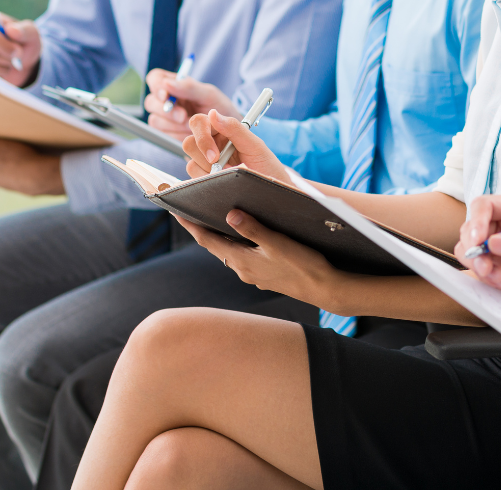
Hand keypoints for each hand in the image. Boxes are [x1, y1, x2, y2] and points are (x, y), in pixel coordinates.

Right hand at [0, 13, 39, 85]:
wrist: (23, 62)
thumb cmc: (25, 44)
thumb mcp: (32, 35)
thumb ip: (24, 30)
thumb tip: (10, 30)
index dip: (5, 46)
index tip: (18, 51)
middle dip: (7, 58)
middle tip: (17, 57)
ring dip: (2, 67)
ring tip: (9, 63)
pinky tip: (1, 70)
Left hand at [0, 130, 63, 195]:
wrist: (42, 176)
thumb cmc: (14, 158)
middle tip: (6, 132)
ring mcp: (3, 181)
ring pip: (2, 160)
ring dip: (7, 152)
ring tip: (20, 144)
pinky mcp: (19, 182)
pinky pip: (16, 168)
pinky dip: (19, 162)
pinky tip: (28, 155)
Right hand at [143, 68, 238, 139]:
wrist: (228, 132)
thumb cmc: (219, 108)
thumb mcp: (209, 94)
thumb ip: (188, 87)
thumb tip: (166, 83)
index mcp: (175, 84)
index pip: (155, 78)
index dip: (156, 87)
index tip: (166, 96)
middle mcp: (167, 100)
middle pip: (150, 102)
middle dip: (168, 111)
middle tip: (184, 117)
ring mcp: (165, 118)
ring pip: (155, 120)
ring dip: (174, 125)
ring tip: (193, 126)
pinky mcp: (167, 134)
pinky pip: (163, 135)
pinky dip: (177, 135)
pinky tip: (189, 134)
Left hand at [174, 208, 343, 305]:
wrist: (325, 289)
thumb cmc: (304, 266)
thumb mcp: (278, 243)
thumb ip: (253, 229)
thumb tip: (229, 214)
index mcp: (242, 261)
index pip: (208, 240)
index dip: (191, 225)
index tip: (176, 211)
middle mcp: (243, 270)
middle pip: (216, 245)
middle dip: (203, 228)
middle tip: (190, 210)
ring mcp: (254, 274)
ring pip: (230, 252)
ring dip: (220, 236)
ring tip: (213, 219)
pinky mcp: (265, 275)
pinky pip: (243, 256)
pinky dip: (237, 243)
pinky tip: (244, 236)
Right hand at [183, 108, 288, 180]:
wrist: (271, 190)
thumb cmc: (265, 165)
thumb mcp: (255, 145)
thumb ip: (234, 128)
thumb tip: (212, 113)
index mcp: (222, 131)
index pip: (198, 123)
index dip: (202, 138)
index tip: (215, 156)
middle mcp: (211, 145)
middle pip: (189, 143)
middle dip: (204, 157)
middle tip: (223, 168)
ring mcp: (206, 163)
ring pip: (191, 164)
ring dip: (210, 172)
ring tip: (230, 175)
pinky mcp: (205, 179)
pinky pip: (194, 180)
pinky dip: (209, 182)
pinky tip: (223, 183)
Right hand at [457, 194, 500, 318]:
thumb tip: (495, 241)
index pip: (485, 206)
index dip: (477, 220)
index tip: (478, 241)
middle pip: (471, 228)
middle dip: (474, 249)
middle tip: (487, 268)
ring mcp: (495, 247)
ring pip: (468, 249)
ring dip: (479, 265)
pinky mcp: (493, 267)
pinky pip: (475, 268)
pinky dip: (484, 277)